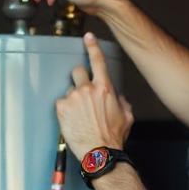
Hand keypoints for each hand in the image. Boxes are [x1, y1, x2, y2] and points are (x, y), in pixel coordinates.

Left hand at [57, 33, 133, 159]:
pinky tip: (73, 121)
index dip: (93, 46)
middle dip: (79, 79)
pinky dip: (66, 110)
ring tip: (79, 116)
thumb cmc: (113, 137)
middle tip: (82, 93)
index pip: (98, 61)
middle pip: (77, 72)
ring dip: (73, 99)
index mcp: (104, 88)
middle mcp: (88, 89)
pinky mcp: (62, 108)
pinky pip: (61, 103)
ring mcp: (73, 98)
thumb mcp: (127, 116)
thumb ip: (122, 101)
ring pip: (69, 90)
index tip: (88, 37)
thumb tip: (117, 97)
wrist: (100, 152)